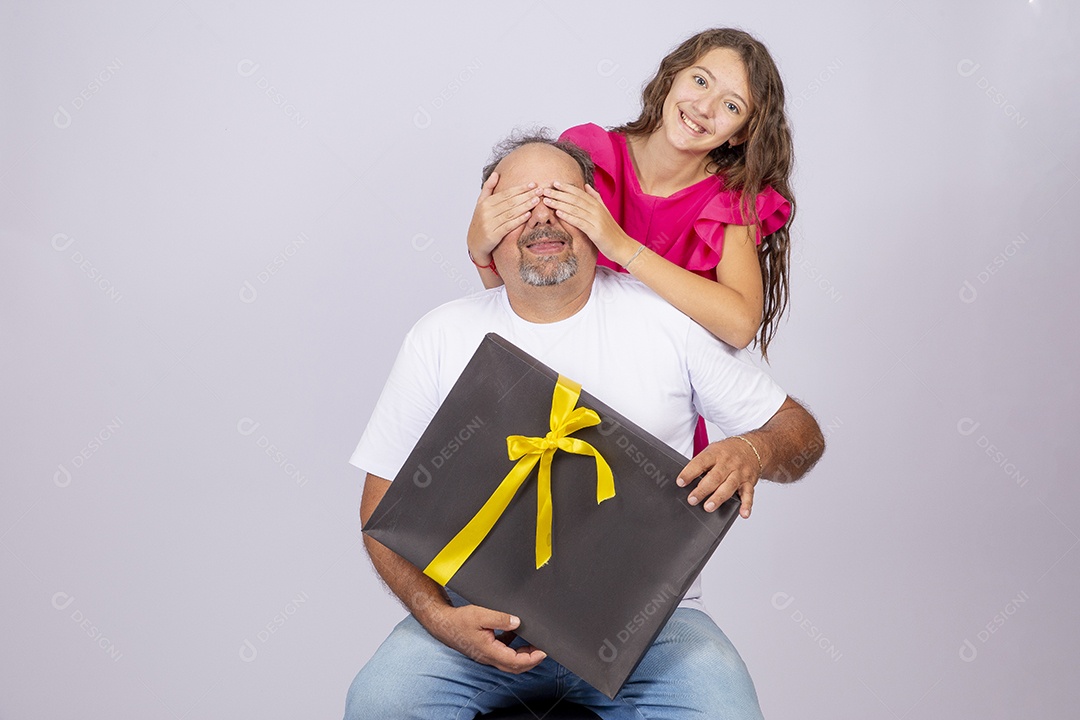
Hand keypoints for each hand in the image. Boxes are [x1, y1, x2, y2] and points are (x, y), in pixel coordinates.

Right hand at [424, 603, 546, 672]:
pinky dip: (513, 647)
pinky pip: (503, 653)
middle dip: (531, 660)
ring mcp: (487, 655)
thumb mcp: (481, 615)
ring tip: (533, 644)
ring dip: (523, 655)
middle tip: (542, 649)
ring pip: (509, 661)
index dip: (532, 658)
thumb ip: (500, 619)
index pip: (516, 661)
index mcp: (490, 651)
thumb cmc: (459, 620)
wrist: (443, 624)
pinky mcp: (485, 649)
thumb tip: (517, 622)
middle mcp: (489, 657)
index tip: (544, 651)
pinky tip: (515, 635)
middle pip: (515, 666)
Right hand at [467, 172, 540, 263]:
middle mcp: (487, 212)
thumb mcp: (481, 204)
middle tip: (540, 191)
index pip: (506, 193)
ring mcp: (489, 223)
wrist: (474, 243)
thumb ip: (488, 188)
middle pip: (510, 202)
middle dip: (526, 195)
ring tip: (536, 200)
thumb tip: (496, 174)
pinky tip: (528, 215)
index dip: (520, 189)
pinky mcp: (493, 235)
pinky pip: (508, 226)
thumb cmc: (481, 222)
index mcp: (486, 203)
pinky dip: (519, 220)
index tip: (533, 184)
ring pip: (511, 213)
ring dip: (525, 206)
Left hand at [541, 182, 636, 263]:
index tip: (554, 183)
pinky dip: (568, 216)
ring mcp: (596, 220)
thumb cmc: (611, 231)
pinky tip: (558, 213)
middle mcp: (597, 210)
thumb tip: (586, 185)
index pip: (580, 193)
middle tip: (545, 190)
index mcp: (598, 205)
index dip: (566, 187)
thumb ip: (595, 198)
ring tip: (547, 200)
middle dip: (559, 194)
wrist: (622, 246)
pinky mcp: (595, 231)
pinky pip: (579, 222)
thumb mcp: (604, 212)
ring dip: (560, 203)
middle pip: (575, 199)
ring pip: (575, 209)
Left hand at [676, 438, 761, 518]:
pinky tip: (743, 513)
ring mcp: (739, 473)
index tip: (680, 482)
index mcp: (715, 453)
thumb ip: (701, 464)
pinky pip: (748, 494)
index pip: (700, 463)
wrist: (751, 447)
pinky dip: (746, 504)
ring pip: (729, 486)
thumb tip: (685, 480)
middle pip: (715, 477)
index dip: (689, 473)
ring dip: (718, 498)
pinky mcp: (749, 482)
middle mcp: (728, 463)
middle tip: (692, 499)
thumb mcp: (712, 451)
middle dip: (702, 489)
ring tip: (708, 507)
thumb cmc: (727, 451)